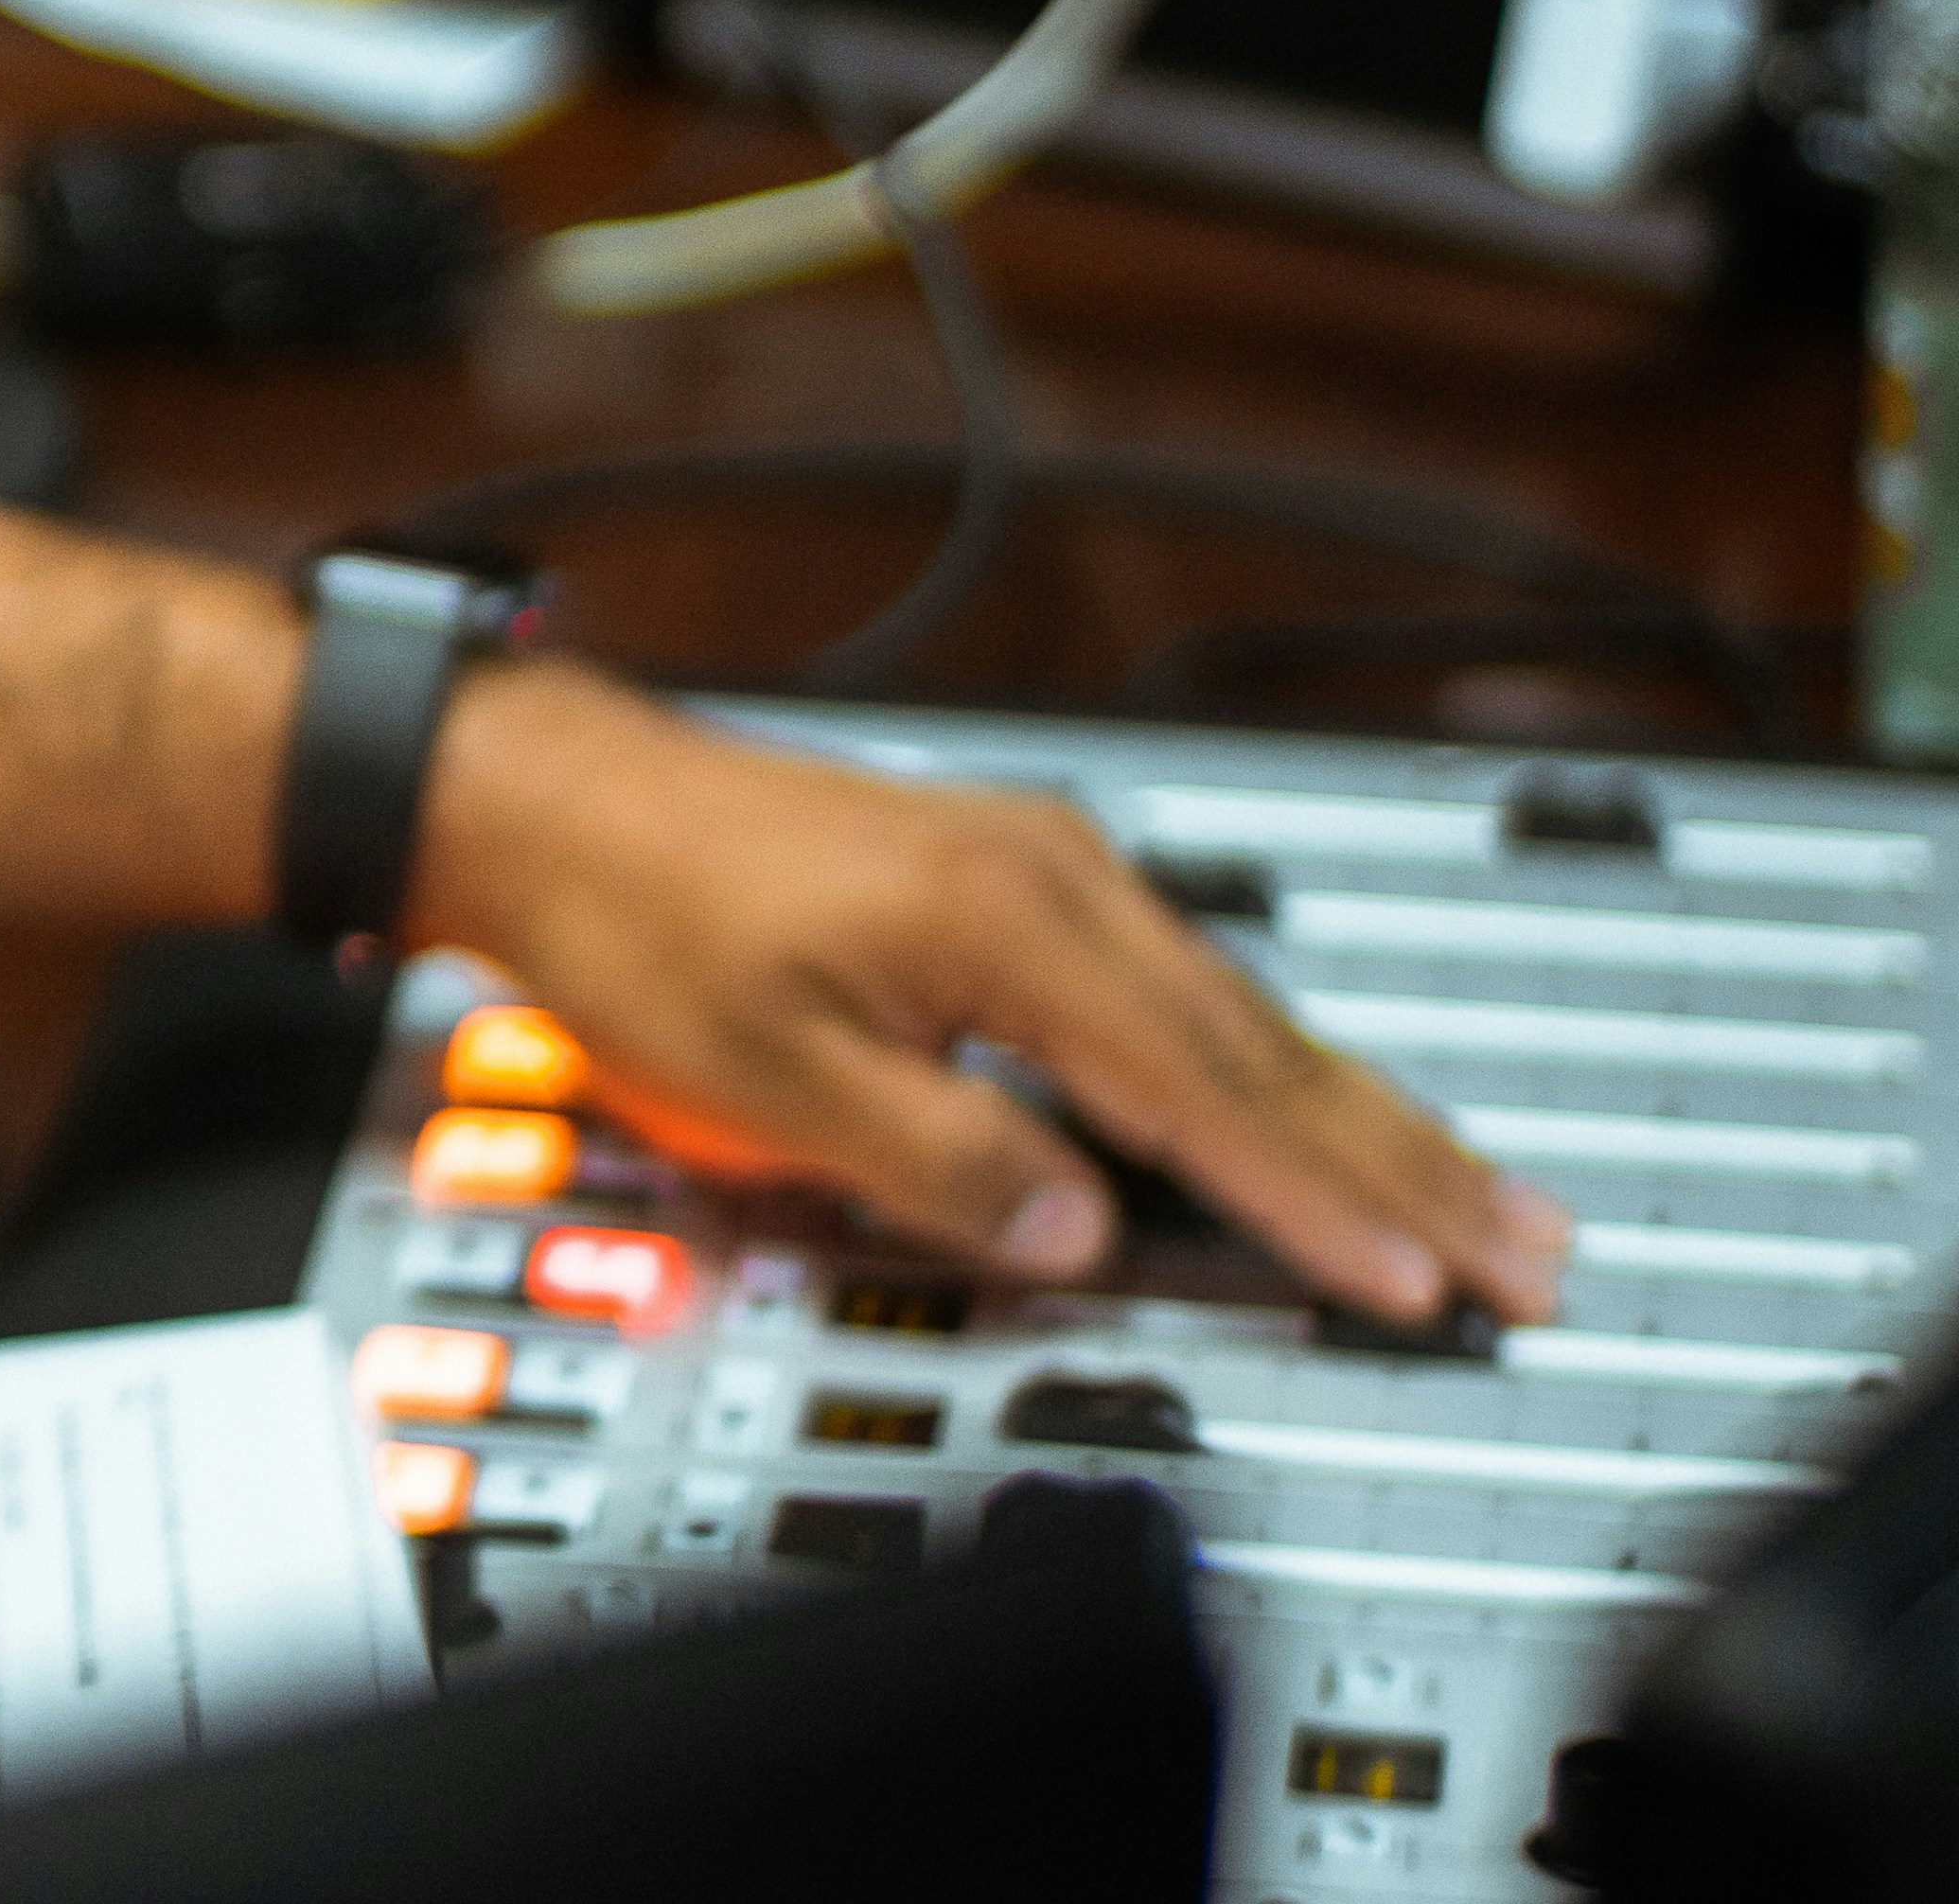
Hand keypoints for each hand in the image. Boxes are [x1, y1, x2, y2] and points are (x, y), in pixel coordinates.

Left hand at [410, 659, 1574, 1324]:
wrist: (549, 798)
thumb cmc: (639, 920)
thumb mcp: (769, 1075)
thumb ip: (939, 1160)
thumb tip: (1077, 1237)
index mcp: (1008, 927)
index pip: (1202, 1099)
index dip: (1318, 1206)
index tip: (1422, 1284)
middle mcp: (1051, 880)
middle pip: (1264, 1047)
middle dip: (1404, 1160)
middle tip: (1532, 1250)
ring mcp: (1039, 870)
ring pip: (1239, 1013)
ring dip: (1359, 1112)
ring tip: (1476, 1195)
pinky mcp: (1010, 880)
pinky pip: (1179, 985)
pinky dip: (1267, 1058)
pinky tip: (1315, 1103)